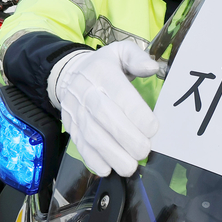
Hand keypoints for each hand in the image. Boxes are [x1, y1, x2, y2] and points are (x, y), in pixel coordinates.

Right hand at [51, 42, 159, 177]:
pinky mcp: (72, 128)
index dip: (136, 113)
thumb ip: (137, 58)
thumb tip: (153, 67)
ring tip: (130, 167)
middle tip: (145, 150)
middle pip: (104, 116)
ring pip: (92, 135)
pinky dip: (93, 160)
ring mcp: (76, 112)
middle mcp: (86, 92)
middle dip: (126, 137)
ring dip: (112, 154)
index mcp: (102, 72)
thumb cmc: (104, 67)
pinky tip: (108, 169)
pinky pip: (81, 146)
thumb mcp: (120, 52)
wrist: (69, 75)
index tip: (153, 128)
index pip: (119, 93)